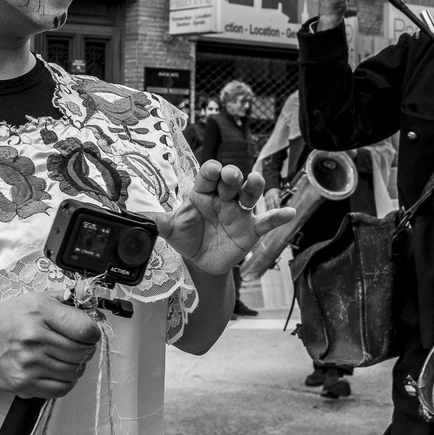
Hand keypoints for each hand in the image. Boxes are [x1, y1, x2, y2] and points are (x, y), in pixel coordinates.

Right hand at [0, 293, 101, 398]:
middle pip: (82, 352)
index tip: (89, 333)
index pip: (84, 329)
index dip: (93, 332)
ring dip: (77, 366)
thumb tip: (90, 305)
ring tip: (67, 358)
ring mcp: (29, 363)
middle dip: (87, 349)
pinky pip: (61, 389)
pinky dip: (67, 382)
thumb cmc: (6, 320)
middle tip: (80, 345)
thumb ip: (63, 299)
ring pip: (75, 372)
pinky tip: (59, 371)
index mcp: (39, 312)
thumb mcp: (33, 299)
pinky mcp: (25, 383)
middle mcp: (34, 338)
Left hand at [154, 160, 297, 274]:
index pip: (208, 175)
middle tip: (230, 176)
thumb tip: (144, 218)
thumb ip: (160, 222)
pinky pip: (266, 222)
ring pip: (250, 194)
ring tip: (255, 181)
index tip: (212, 171)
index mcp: (203, 192)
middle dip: (232, 175)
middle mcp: (223, 198)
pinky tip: (289, 213)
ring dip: (253, 186)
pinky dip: (279, 217)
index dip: (211, 171)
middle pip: (231, 180)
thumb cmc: (187, 238)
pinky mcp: (250, 230)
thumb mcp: (172, 229)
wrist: (200, 263)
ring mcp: (239, 212)